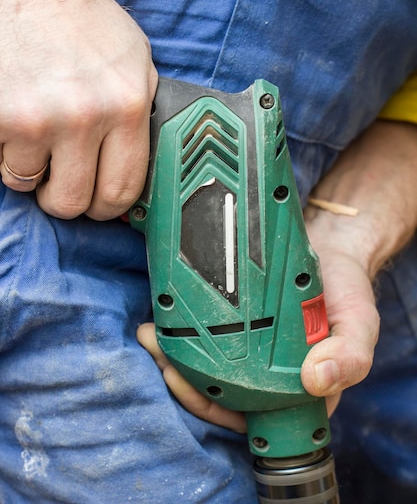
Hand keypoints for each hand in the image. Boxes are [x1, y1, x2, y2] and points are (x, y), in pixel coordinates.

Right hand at [0, 0, 157, 219]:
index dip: (109, 206)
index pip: (124, 190)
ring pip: (31, 187)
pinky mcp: (2, 119)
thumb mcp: (132, 58)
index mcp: (128, 104)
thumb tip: (144, 165)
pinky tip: (15, 122)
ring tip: (36, 137)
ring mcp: (40, 119)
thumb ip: (141, 112)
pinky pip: (2, 165)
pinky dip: (6, 152)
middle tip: (62, 180)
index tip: (99, 202)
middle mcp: (87, 116)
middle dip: (67, 199)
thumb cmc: (76, 20)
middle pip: (76, 203)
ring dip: (32, 171)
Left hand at [137, 119, 416, 430]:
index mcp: (296, 389)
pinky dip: (183, 327)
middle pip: (218, 391)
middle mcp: (268, 373)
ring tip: (151, 334)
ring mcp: (250, 346)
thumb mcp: (359, 323)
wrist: (333, 249)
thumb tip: (317, 382)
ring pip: (205, 363)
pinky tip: (163, 314)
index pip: (250, 415)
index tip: (189, 387)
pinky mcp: (237, 319)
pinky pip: (206, 331)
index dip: (215, 410)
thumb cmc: (347, 292)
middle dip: (181, 378)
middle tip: (159, 352)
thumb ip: (350, 354)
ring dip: (174, 353)